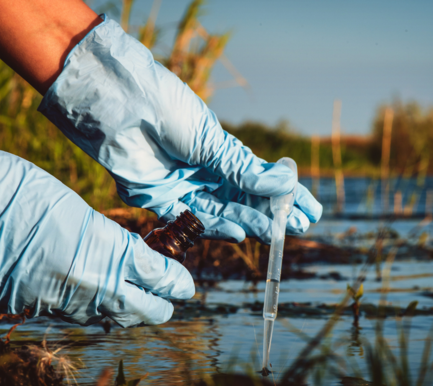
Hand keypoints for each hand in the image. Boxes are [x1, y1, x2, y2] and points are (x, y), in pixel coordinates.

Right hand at [0, 112, 193, 326]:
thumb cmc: (27, 191)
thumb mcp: (82, 212)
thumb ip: (113, 244)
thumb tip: (136, 264)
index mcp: (107, 253)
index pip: (158, 278)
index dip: (177, 283)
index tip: (186, 285)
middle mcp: (88, 286)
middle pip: (143, 312)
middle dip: (160, 305)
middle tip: (167, 294)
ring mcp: (58, 302)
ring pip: (108, 319)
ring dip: (126, 309)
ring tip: (134, 295)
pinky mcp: (31, 308)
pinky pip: (73, 316)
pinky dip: (89, 307)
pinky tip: (92, 294)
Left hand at [39, 17, 321, 243]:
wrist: (122, 106)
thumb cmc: (168, 111)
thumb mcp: (212, 140)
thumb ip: (244, 169)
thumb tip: (286, 183)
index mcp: (220, 152)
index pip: (260, 179)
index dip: (286, 195)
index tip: (311, 208)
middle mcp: (204, 172)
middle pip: (245, 200)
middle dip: (273, 213)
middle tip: (300, 227)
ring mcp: (184, 187)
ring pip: (224, 213)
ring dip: (251, 223)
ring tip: (277, 232)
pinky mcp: (161, 201)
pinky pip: (194, 220)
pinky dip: (218, 228)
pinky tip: (242, 233)